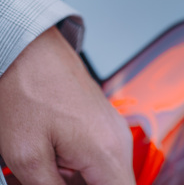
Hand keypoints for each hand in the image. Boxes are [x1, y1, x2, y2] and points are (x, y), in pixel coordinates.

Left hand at [0, 27, 134, 184]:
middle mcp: (119, 140)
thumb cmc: (28, 91)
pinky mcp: (103, 123)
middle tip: (46, 179)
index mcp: (108, 152)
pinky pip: (100, 159)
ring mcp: (113, 130)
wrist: (29, 50)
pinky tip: (50, 163)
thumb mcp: (27, 156)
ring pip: (106, 175)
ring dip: (78, 182)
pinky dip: (79, 171)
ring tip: (43, 171)